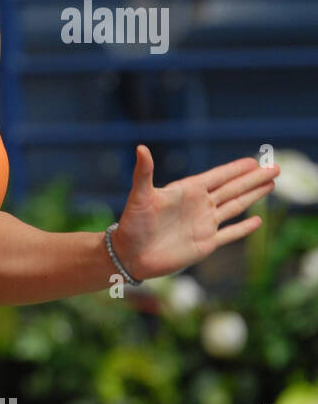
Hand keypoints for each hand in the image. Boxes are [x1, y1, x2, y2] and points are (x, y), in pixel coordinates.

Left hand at [111, 144, 279, 280]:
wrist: (129, 255)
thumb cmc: (131, 224)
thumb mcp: (139, 196)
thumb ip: (143, 172)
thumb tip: (140, 147)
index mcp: (186, 192)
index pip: (217, 177)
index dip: (235, 169)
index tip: (253, 160)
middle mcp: (198, 206)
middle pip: (232, 189)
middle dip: (253, 179)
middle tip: (275, 168)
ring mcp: (204, 224)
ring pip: (235, 207)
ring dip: (253, 196)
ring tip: (271, 185)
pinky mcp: (205, 244)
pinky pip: (229, 234)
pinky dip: (243, 228)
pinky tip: (257, 220)